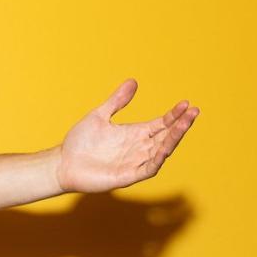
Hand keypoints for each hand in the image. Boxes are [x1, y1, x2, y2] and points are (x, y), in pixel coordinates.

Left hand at [56, 79, 198, 193]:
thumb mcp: (99, 115)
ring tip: (185, 124)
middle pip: (166, 136)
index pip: (161, 124)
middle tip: (193, 111)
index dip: (174, 115)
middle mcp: (139, 147)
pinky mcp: (128, 175)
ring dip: (174, 139)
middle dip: (180, 125)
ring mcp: (135, 162)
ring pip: (161, 150)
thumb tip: (133, 81)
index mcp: (135, 133)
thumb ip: (117, 101)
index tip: (186, 104)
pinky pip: (148, 168)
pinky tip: (165, 149)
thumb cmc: (80, 142)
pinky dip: (157, 159)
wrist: (63, 163)